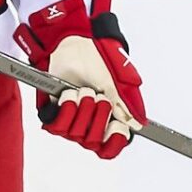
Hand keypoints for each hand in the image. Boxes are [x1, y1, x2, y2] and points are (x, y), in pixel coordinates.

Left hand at [14, 0, 144, 158]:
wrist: (72, 43)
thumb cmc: (96, 58)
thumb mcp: (117, 82)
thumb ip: (126, 106)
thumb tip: (137, 126)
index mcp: (109, 117)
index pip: (111, 147)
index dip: (114, 141)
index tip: (116, 126)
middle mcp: (90, 121)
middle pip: (94, 143)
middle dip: (98, 117)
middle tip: (98, 96)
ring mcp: (72, 118)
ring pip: (76, 135)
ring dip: (82, 108)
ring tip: (83, 90)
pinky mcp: (54, 112)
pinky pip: (57, 127)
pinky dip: (66, 109)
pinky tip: (70, 94)